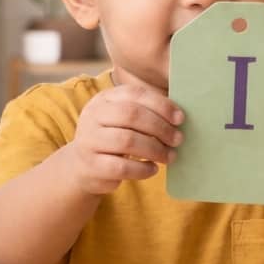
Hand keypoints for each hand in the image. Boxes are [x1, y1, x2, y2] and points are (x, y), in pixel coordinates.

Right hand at [66, 84, 184, 194]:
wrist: (83, 166)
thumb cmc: (114, 138)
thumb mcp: (123, 119)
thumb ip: (145, 112)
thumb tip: (180, 117)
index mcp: (104, 99)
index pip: (134, 94)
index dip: (160, 105)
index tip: (180, 118)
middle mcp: (93, 116)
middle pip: (131, 115)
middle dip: (160, 127)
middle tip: (178, 139)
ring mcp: (89, 141)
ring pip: (127, 141)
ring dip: (155, 149)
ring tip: (170, 156)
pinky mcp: (92, 166)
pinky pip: (122, 167)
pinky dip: (143, 169)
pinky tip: (153, 169)